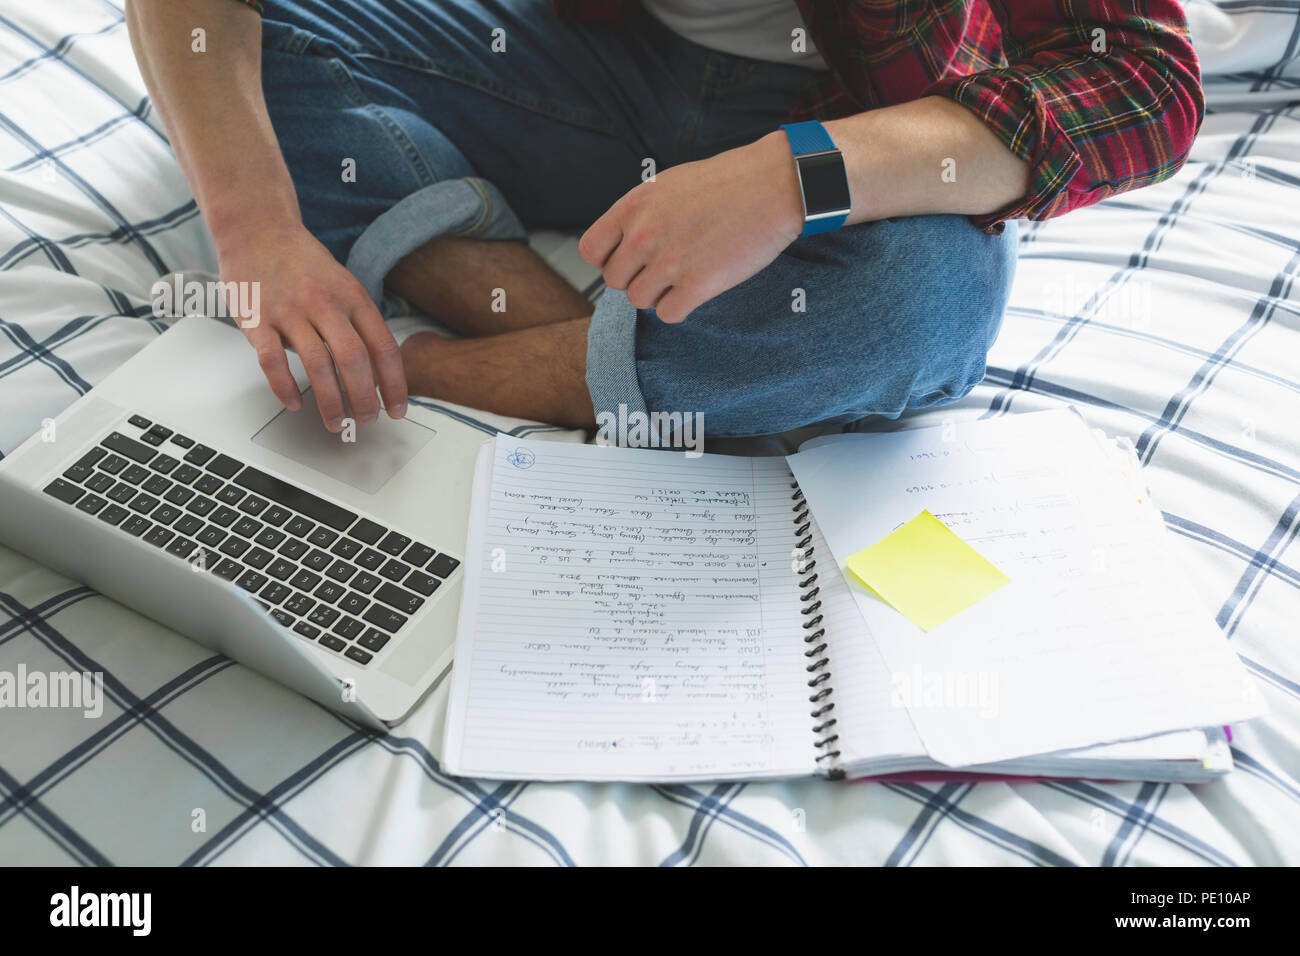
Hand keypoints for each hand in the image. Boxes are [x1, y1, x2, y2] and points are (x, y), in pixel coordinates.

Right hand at [216, 223, 406, 431]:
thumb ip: (359, 324)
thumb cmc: (303, 263)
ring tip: (337, 423)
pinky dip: (284, 388)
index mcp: (353, 297)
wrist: (257, 227)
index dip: (394, 384)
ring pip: (317, 365)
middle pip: (354, 360)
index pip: (383, 347)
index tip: (396, 410)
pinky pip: (271, 360)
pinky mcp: (256, 318)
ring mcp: (289, 310)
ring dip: (331, 402)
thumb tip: (376, 373)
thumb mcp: (344, 286)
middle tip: (367, 420)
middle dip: (364, 399)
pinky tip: (294, 404)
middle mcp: (325, 303)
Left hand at [579, 131, 804, 323]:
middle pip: (615, 281)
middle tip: (664, 268)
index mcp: (634, 207)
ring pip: (639, 301)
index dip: (608, 259)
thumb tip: (625, 242)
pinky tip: (697, 289)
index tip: (629, 259)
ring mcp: (670, 262)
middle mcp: (645, 235)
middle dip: (636, 278)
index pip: (591, 250)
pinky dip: (680, 307)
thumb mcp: (669, 185)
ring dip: (658, 294)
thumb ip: (641, 214)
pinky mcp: (698, 284)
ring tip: (683, 276)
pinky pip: (668, 314)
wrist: (773, 185)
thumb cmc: (727, 182)